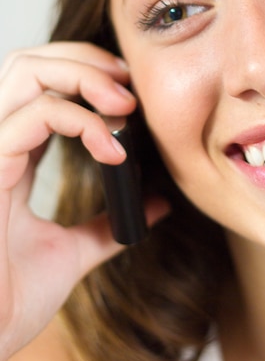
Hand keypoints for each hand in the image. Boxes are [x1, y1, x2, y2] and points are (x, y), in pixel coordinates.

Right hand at [0, 42, 167, 360]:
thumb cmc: (10, 300)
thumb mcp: (71, 252)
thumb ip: (107, 224)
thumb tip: (153, 205)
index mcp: (9, 156)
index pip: (39, 85)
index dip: (83, 73)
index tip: (129, 92)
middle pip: (29, 63)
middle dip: (84, 60)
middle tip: (129, 84)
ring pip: (25, 71)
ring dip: (83, 75)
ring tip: (125, 103)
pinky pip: (33, 116)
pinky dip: (82, 121)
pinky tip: (113, 149)